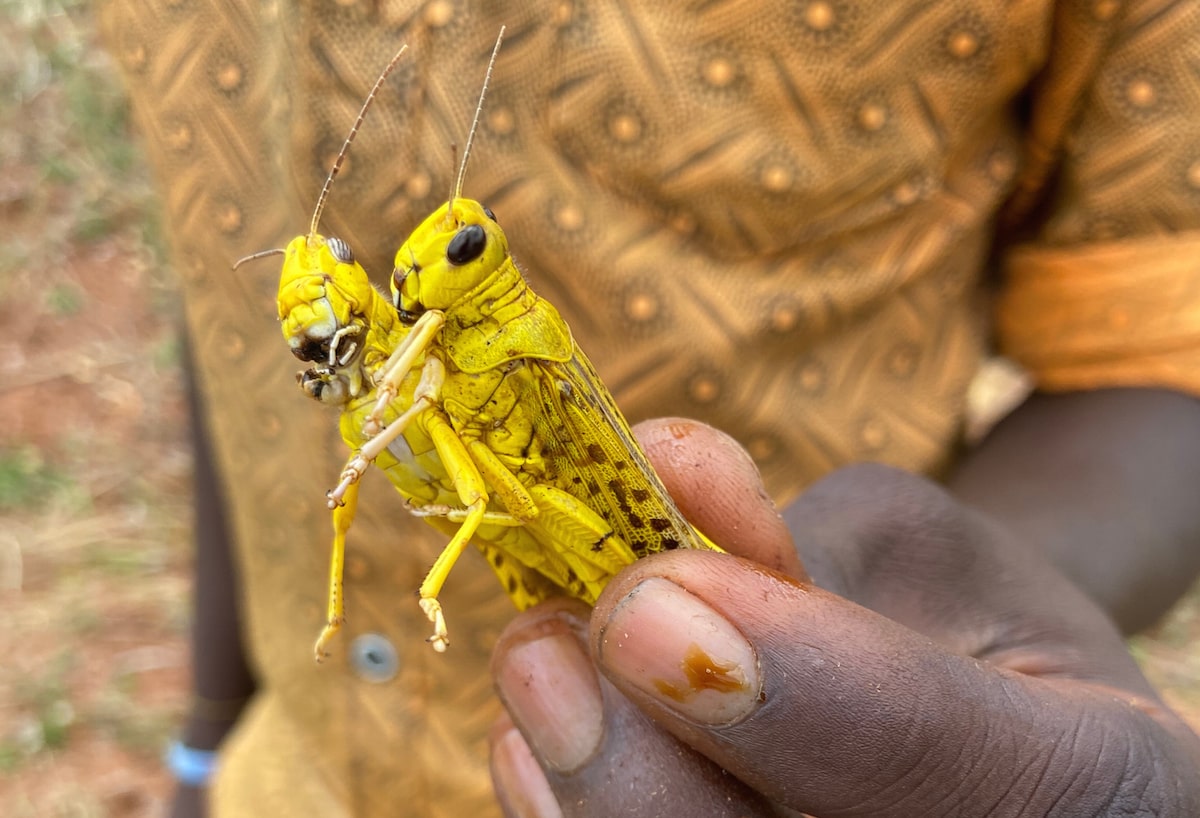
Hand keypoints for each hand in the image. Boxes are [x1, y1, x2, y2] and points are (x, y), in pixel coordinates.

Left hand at [489, 418, 1199, 816]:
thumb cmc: (950, 603)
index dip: (777, 682)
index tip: (650, 594)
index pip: (927, 752)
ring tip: (538, 670)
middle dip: (642, 763)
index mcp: (1086, 775)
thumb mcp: (916, 538)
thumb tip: (662, 472)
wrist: (968, 701)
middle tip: (552, 646)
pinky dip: (571, 814)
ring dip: (591, 786)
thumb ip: (802, 532)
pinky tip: (529, 747)